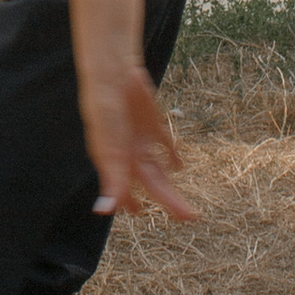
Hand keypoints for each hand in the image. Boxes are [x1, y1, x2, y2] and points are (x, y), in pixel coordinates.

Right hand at [80, 61, 198, 223]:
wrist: (114, 76)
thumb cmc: (105, 112)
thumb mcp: (109, 148)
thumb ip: (112, 179)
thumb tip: (104, 211)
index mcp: (116, 164)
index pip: (125, 192)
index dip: (132, 205)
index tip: (140, 216)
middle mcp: (129, 156)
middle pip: (152, 184)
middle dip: (169, 202)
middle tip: (190, 218)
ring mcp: (142, 141)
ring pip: (161, 170)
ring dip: (172, 187)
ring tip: (186, 207)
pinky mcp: (153, 126)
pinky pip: (165, 144)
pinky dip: (172, 156)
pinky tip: (179, 167)